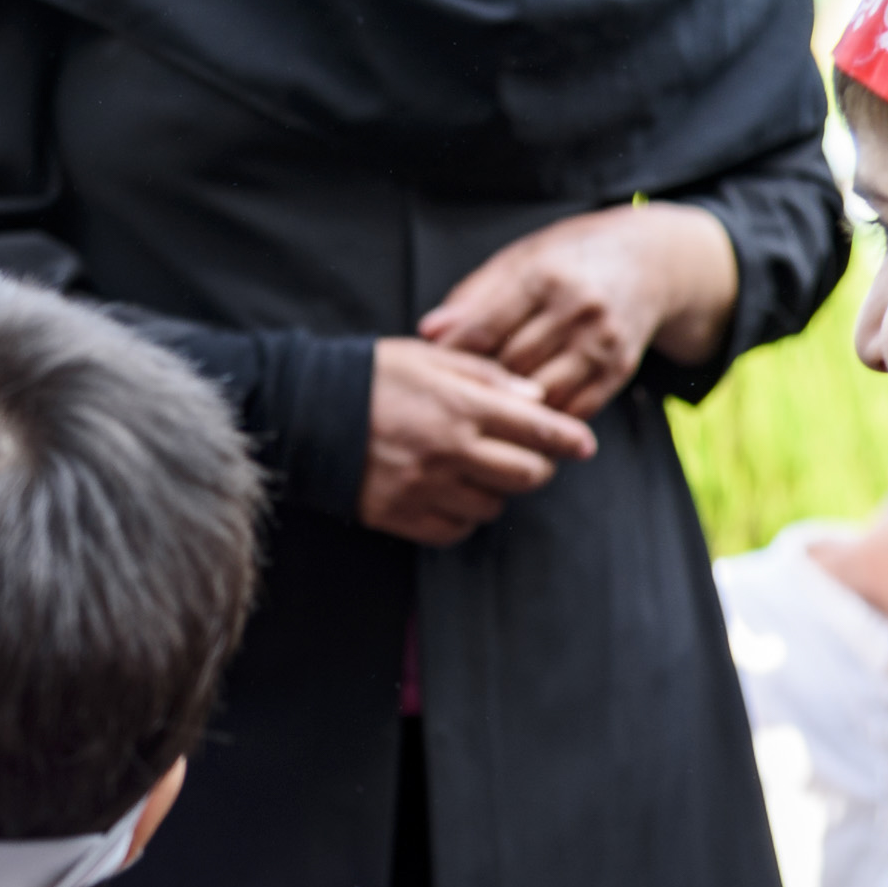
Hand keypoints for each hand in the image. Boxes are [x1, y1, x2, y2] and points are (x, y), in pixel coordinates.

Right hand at [361, 338, 598, 546]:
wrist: (303, 412)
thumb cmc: (370, 377)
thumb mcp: (431, 357)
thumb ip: (486, 376)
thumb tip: (534, 398)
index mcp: (461, 405)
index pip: (537, 429)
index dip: (568, 439)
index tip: (584, 445)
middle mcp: (450, 449)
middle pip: (526, 475)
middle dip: (537, 467)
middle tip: (528, 457)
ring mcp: (426, 486)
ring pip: (494, 505)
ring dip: (497, 491)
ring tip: (479, 472)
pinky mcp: (401, 514)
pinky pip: (455, 529)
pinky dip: (464, 516)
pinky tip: (453, 495)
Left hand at [417, 203, 737, 417]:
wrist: (651, 261)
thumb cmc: (569, 259)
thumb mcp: (520, 259)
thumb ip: (474, 296)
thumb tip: (429, 332)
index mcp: (544, 276)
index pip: (484, 327)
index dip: (451, 354)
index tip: (429, 370)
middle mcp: (577, 309)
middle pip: (511, 366)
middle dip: (479, 384)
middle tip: (451, 399)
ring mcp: (602, 342)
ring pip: (541, 394)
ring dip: (511, 408)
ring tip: (483, 415)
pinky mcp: (620, 368)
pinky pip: (574, 409)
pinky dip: (546, 419)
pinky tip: (524, 421)